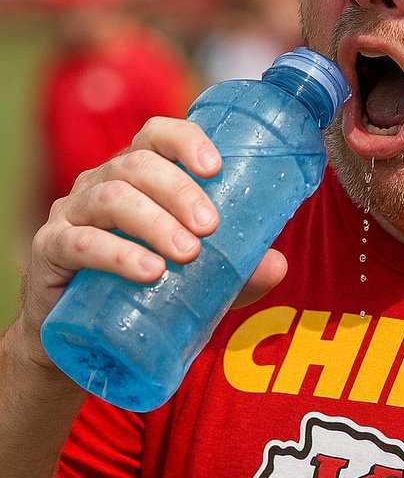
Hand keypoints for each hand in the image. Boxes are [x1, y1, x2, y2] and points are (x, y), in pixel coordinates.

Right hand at [21, 117, 287, 345]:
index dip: (184, 140)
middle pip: (136, 165)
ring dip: (153, 221)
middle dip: (178, 190)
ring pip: (110, 198)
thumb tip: (279, 266)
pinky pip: (78, 243)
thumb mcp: (199, 279)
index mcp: (137, 176)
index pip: (156, 135)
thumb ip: (238, 271)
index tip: (215, 167)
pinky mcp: (51, 251)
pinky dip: (115, 254)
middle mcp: (101, 184)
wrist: (86, 341)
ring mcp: (71, 214)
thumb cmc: (146, 291)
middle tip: (210, 228)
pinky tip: (146, 271)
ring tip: (186, 253)